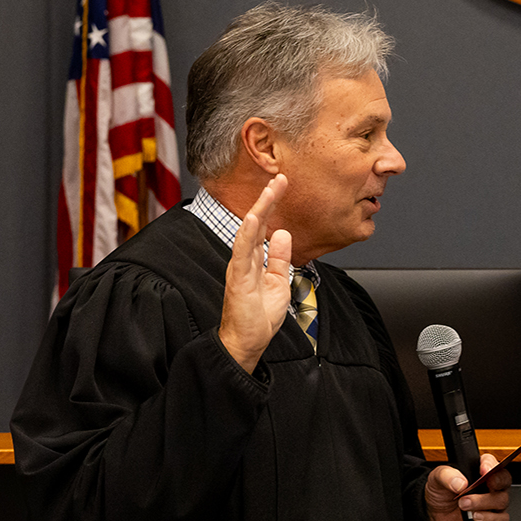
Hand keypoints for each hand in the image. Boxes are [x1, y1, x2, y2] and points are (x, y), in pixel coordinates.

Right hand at [213, 175, 295, 373]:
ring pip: (248, 232)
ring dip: (259, 210)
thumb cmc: (259, 317)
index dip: (271, 205)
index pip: (263, 226)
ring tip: (270, 191)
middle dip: (267, 200)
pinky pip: (242, 253)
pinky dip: (248, 234)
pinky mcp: (238, 279)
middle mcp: (244, 259)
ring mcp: (239, 268)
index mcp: (254, 259)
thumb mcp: (279, 282)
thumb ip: (280, 258)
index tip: (282, 184)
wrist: (248, 342)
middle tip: (279, 178)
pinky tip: (254, 218)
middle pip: (254, 223)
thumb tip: (283, 234)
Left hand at [422, 454, 503, 520]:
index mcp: (479, 471)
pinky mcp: (493, 519)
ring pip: (501, 500)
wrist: (436, 516)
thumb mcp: (436, 479)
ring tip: (464, 504)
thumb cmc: (441, 494)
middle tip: (476, 486)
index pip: (492, 462)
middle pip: (504, 480)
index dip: (491, 465)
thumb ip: (446, 476)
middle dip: (495, 482)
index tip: (483, 470)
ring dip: (482, 503)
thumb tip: (460, 482)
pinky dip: (489, 519)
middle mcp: (491, 485)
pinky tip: (475, 517)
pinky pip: (500, 520)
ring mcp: (494, 503)